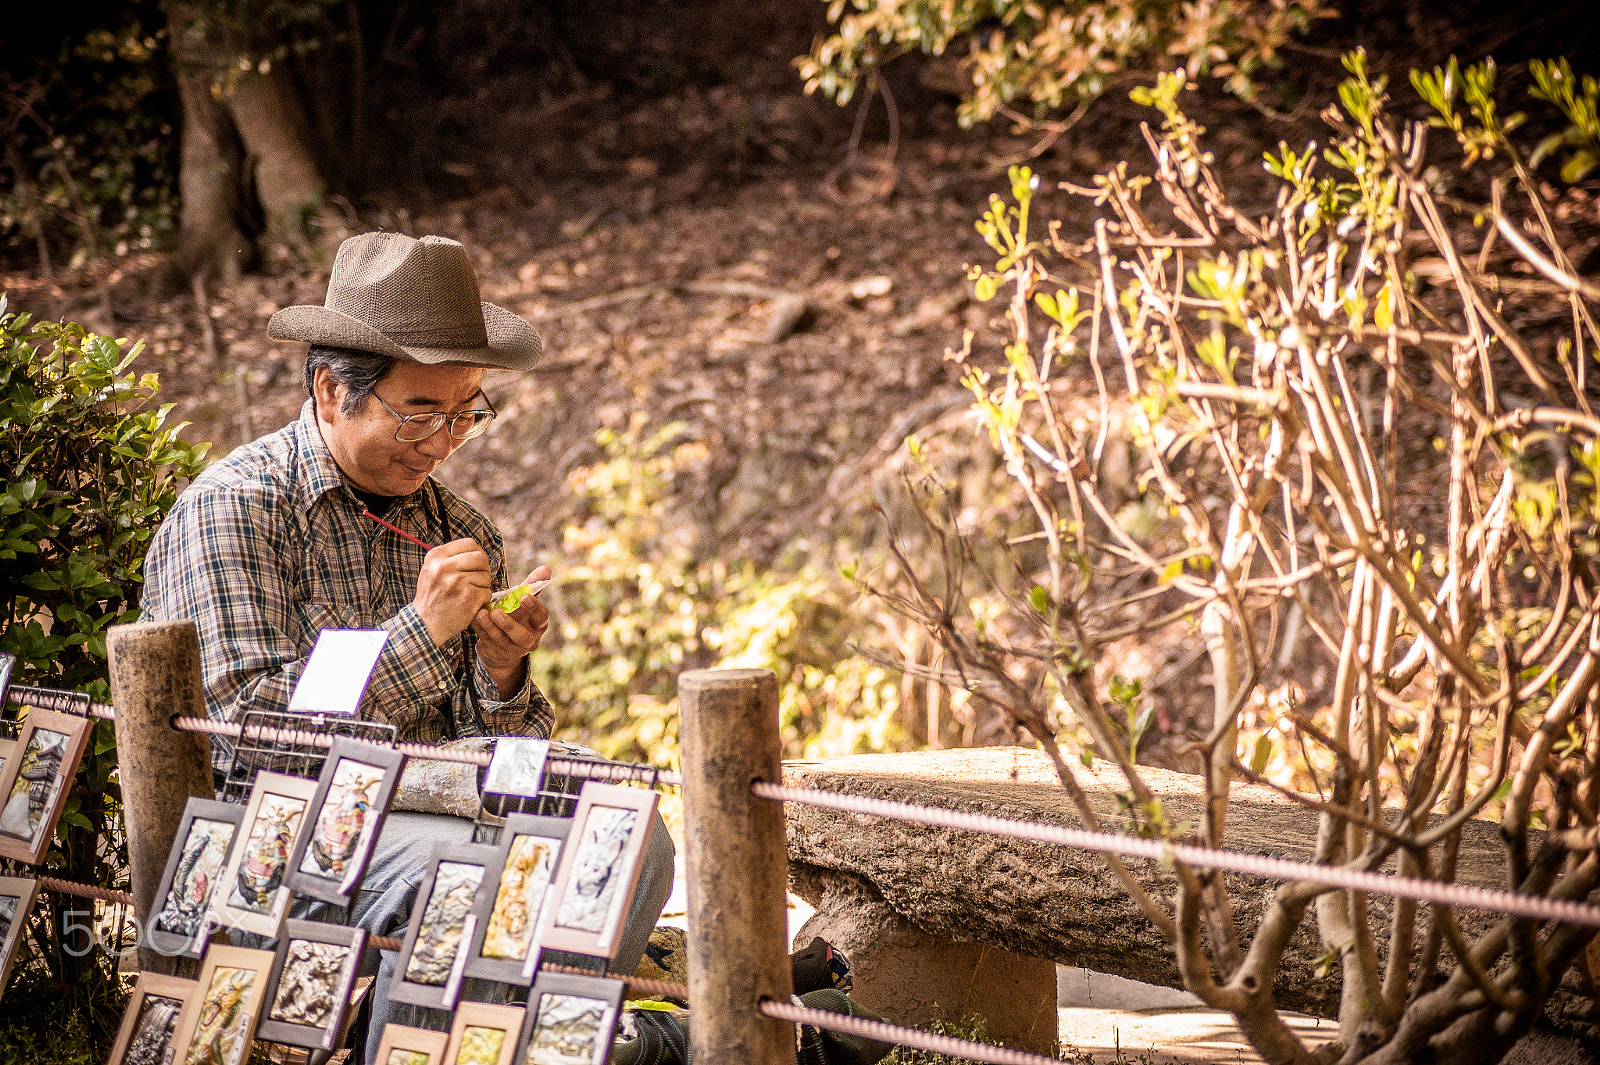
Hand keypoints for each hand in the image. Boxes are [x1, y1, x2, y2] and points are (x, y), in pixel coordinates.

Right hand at [414, 538, 493, 646]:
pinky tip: (470, 603)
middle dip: (483, 569)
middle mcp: (445, 566)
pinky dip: (482, 599)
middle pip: (481, 558)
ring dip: (483, 586)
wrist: (425, 624)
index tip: (476, 563)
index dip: (477, 553)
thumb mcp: (431, 570)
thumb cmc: (432, 596)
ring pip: (486, 576)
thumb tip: (477, 550)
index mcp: (436, 556)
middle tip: (477, 579)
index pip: (469, 543)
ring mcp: (457, 582)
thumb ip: (450, 557)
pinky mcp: (468, 597)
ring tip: (469, 593)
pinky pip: (487, 592)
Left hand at [472, 564, 552, 697]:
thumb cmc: (517, 616)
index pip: (541, 617)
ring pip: (502, 640)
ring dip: (490, 627)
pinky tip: (473, 617)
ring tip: (482, 613)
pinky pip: (486, 640)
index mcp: (538, 625)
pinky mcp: (495, 651)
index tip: (524, 596)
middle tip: (497, 611)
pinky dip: (479, 628)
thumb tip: (546, 568)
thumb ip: (533, 585)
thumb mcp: (524, 602)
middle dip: (509, 624)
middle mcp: (528, 639)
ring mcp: (511, 648)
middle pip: (522, 636)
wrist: (503, 644)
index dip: (534, 608)